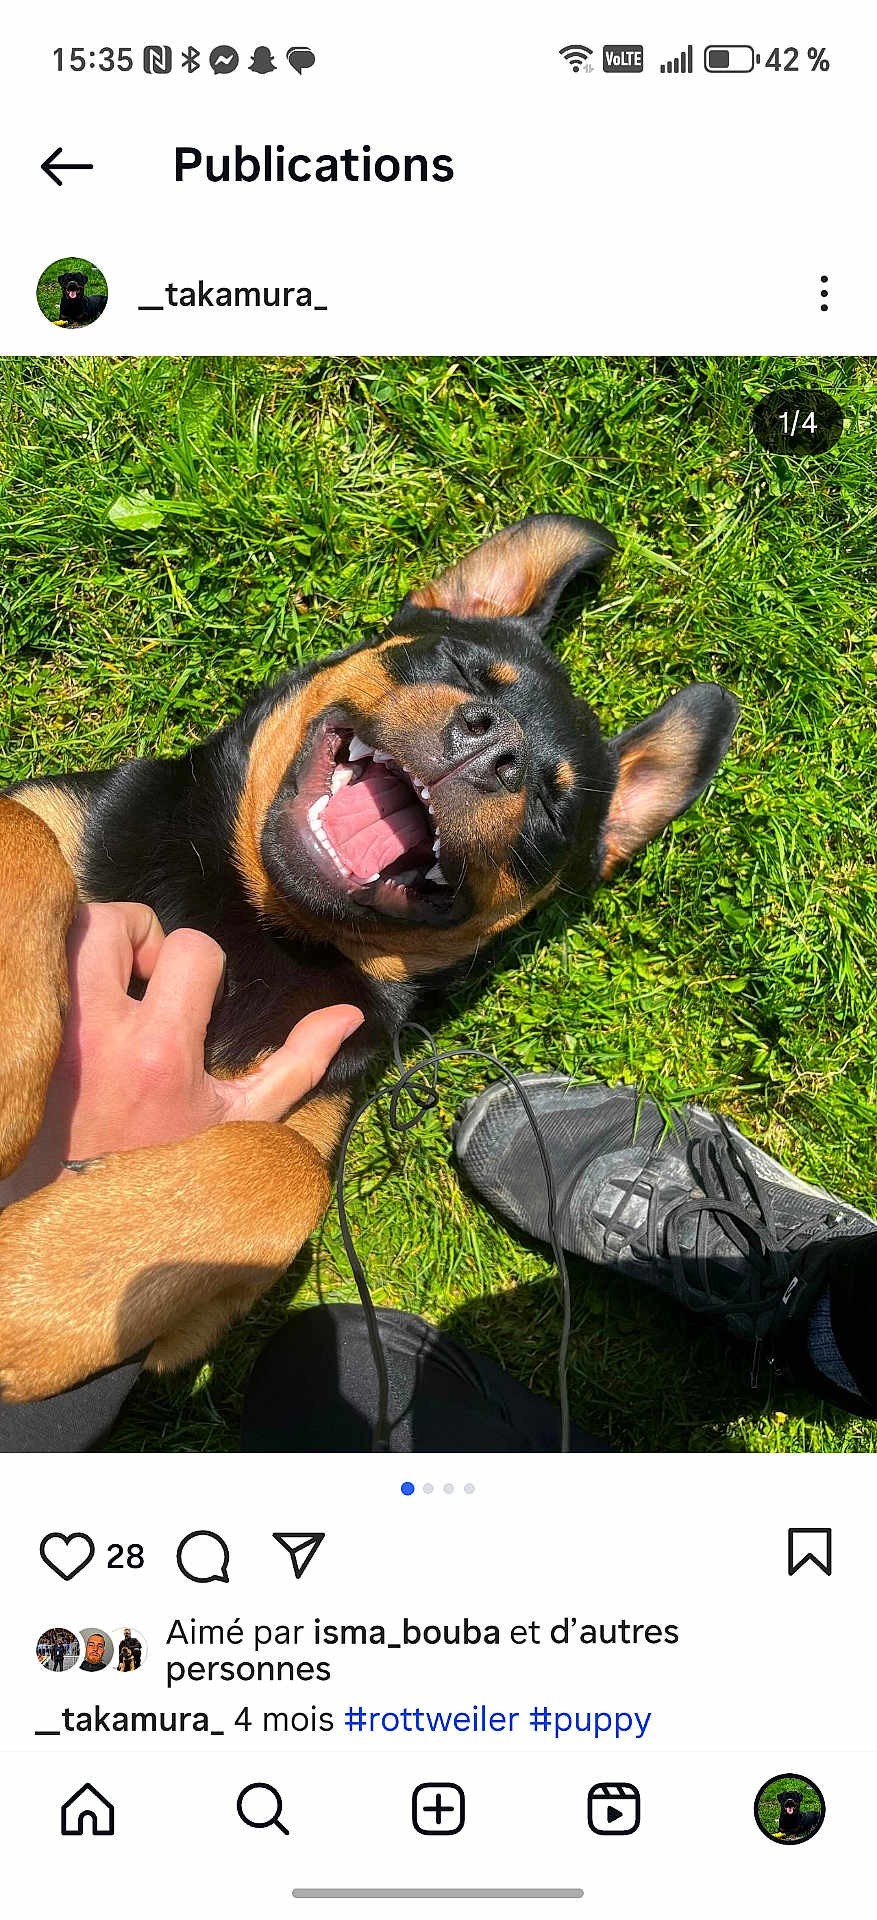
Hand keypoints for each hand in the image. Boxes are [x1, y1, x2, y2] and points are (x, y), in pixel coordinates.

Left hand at [0, 903, 363, 1204]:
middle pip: (112, 921)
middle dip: (134, 936)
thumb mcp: (238, 1126)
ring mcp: (48, 1035)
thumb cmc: (164, 1168)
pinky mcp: (19, 1038)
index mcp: (160, 1053)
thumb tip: (346, 1014)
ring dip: (87, 948)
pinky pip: (32, 967)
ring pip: (64, 934)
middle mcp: (97, 1035)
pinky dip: (52, 972)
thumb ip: (296, 1066)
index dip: (199, 960)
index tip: (191, 994)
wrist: (76, 1220)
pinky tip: (69, 1011)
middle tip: (140, 977)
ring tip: (102, 988)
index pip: (190, 948)